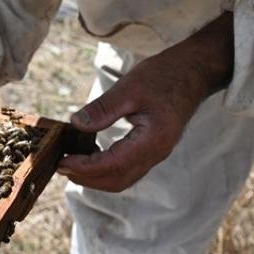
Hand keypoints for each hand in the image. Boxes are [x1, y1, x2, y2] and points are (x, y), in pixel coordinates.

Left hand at [57, 13, 233, 191]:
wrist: (192, 72)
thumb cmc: (164, 76)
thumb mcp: (129, 87)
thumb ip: (103, 109)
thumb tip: (76, 125)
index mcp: (153, 139)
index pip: (114, 165)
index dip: (86, 167)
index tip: (63, 161)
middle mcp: (157, 153)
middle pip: (118, 180)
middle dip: (87, 178)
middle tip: (61, 166)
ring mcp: (157, 154)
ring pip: (123, 179)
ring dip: (96, 177)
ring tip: (72, 165)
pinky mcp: (153, 150)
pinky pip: (128, 169)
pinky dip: (107, 169)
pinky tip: (91, 157)